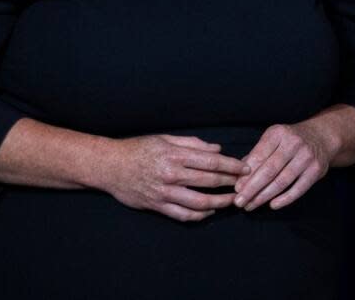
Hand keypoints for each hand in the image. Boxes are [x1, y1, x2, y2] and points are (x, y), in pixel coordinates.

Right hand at [99, 134, 249, 222]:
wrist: (110, 166)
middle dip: (230, 183)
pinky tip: (209, 211)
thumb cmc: (137, 148)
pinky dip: (200, 215)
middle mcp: (171, 174)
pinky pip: (183, 215)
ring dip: (219, 202)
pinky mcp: (158, 206)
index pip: (210, 160)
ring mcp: (165, 192)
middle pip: (208, 180)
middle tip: (244, 184)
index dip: (230, 165)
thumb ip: (192, 144)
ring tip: (231, 201)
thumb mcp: (164, 139)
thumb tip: (216, 149)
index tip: (244, 168)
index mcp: (174, 154)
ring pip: (199, 201)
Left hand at [233, 121, 335, 211]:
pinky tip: (272, 205)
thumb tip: (239, 176)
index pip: (259, 156)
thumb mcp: (273, 139)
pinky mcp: (316, 170)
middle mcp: (293, 143)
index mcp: (277, 133)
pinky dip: (285, 199)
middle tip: (240, 201)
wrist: (321, 137)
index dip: (246, 174)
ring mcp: (306, 157)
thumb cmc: (290, 140)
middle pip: (269, 170)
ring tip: (252, 205)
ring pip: (282, 181)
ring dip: (264, 196)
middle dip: (252, 188)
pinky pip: (298, 188)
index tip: (236, 188)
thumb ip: (257, 155)